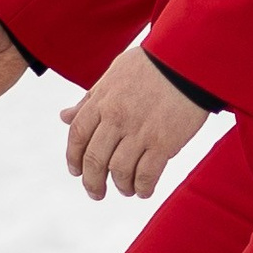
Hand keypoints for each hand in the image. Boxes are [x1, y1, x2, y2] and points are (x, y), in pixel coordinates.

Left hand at [63, 48, 210, 201]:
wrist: (188, 60)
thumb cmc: (152, 64)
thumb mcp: (114, 74)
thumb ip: (90, 99)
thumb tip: (64, 117)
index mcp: (102, 100)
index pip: (77, 135)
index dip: (74, 158)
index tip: (76, 171)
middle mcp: (116, 118)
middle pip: (94, 159)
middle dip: (92, 182)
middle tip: (96, 192)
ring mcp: (140, 131)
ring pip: (119, 171)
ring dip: (120, 186)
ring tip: (125, 190)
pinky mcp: (164, 142)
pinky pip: (147, 174)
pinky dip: (142, 187)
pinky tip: (143, 190)